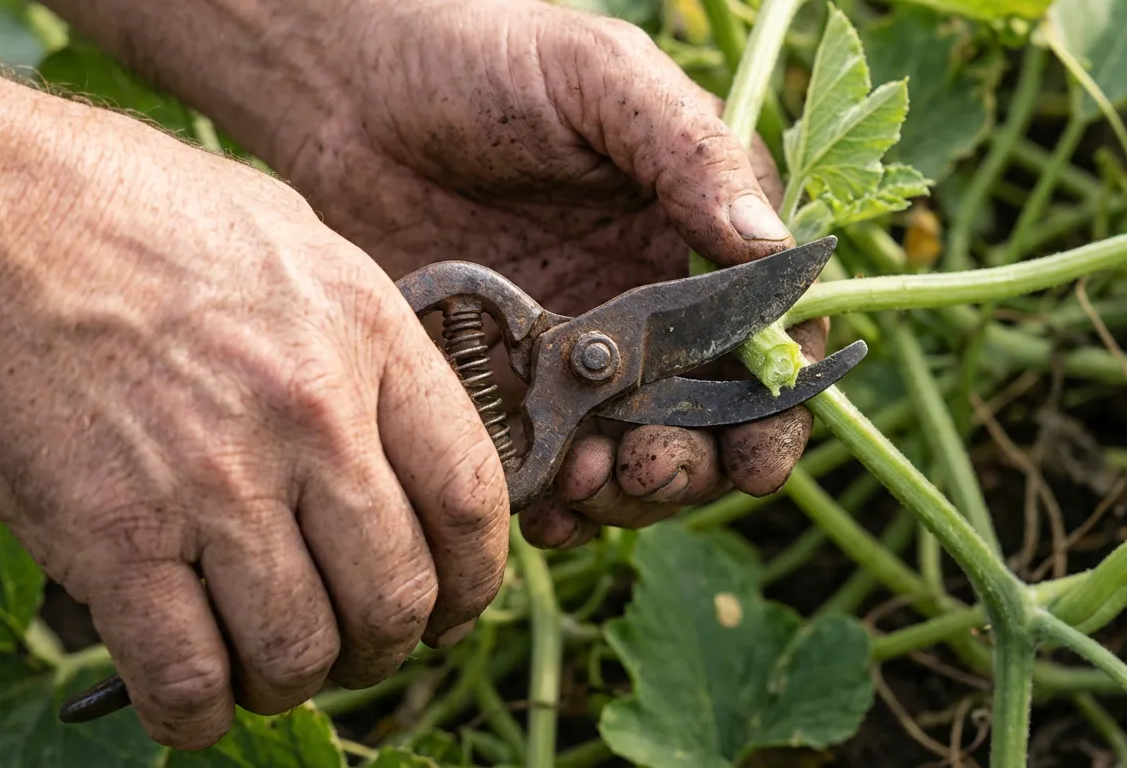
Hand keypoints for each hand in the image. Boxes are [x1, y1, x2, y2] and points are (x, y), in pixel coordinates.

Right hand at [0, 75, 508, 747]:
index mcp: (368, 339)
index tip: (456, 604)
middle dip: (391, 644)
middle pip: (398, 593)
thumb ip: (372, 348)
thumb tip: (414, 444)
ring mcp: (211, 481)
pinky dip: (201, 712)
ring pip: (302, 647)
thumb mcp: (306, 247)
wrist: (3, 206)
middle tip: (364, 642)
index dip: (476, 579)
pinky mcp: (109, 535)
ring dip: (299, 679)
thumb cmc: (154, 216)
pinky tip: (201, 695)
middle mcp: (308, 416)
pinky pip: (186, 674)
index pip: (471, 499)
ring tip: (279, 661)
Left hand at [264, 0, 828, 546]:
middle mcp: (648, 309)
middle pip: (709, 421)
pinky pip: (544, 465)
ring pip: (631, 458)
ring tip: (589, 479)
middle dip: (698, 465)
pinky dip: (557, 500)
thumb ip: (689, 156)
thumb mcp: (601, 79)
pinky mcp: (500, 384)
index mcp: (693, 238)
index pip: (770, 337)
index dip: (779, 404)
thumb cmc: (484, 57)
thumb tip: (773, 247)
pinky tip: (545, 503)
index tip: (758, 447)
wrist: (347, 85)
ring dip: (628, 493)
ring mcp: (573, 356)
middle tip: (650, 466)